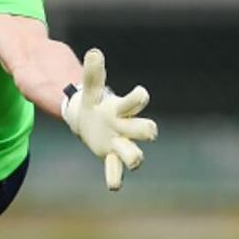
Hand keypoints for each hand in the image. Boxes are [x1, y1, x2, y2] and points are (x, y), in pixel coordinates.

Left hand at [61, 48, 157, 190]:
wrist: (88, 119)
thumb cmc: (93, 102)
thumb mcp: (90, 89)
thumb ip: (92, 74)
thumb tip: (94, 52)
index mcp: (122, 107)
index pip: (137, 101)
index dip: (140, 97)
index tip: (140, 93)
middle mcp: (126, 126)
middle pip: (145, 128)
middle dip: (148, 130)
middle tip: (150, 131)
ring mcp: (119, 142)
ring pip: (133, 153)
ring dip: (135, 157)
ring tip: (135, 160)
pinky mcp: (109, 156)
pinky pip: (114, 169)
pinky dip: (115, 178)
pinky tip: (114, 186)